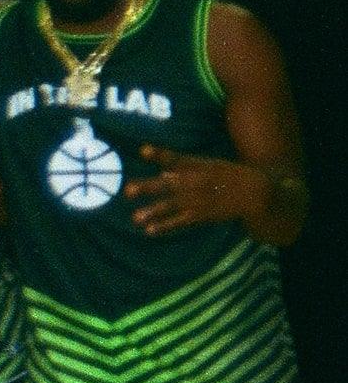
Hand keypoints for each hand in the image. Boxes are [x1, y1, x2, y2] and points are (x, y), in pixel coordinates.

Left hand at [124, 146, 268, 235]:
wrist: (254, 191)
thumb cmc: (226, 174)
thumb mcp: (207, 165)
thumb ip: (182, 167)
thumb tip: (162, 173)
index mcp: (196, 166)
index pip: (175, 159)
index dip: (159, 154)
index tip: (143, 150)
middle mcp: (194, 183)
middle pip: (168, 185)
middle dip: (148, 187)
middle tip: (128, 191)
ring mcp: (197, 200)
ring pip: (171, 206)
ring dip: (153, 212)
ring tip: (135, 218)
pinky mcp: (201, 215)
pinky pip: (180, 222)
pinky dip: (165, 226)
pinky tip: (149, 231)